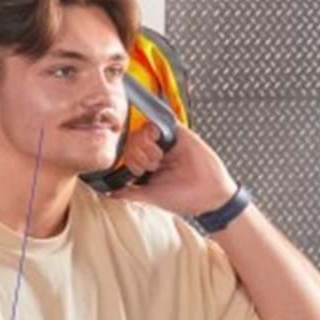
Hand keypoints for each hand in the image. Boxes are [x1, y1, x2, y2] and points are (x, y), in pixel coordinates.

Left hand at [111, 119, 234, 217]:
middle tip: (150, 167)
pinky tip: (159, 146)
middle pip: (132, 141)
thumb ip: (129, 192)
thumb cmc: (184, 198)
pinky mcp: (180, 134)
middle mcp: (157, 153)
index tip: (139, 173)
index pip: (128, 154)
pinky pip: (161, 122)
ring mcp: (167, 143)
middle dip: (136, 156)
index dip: (129, 161)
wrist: (209, 195)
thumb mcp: (151, 196)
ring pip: (142, 131)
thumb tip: (109, 193)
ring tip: (158, 159)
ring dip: (144, 146)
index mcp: (149, 167)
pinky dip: (153, 131)